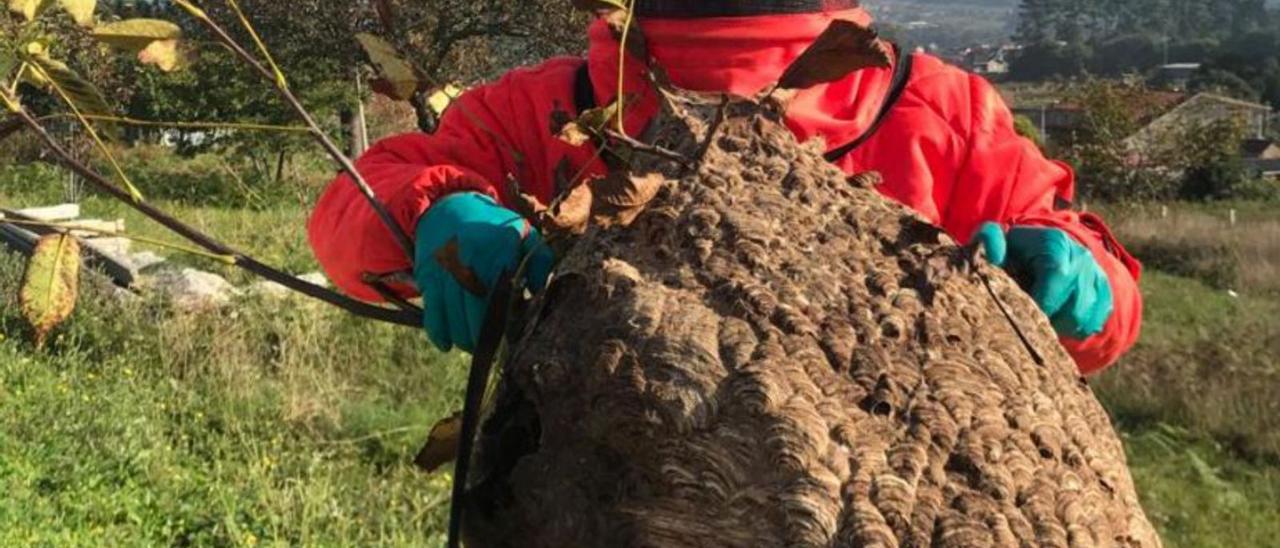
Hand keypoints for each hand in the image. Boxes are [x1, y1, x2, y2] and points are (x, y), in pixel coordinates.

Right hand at [413, 192, 553, 351]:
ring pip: (454, 317)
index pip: (502, 296)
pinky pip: (432, 313)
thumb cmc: (492, 227)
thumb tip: (540, 292)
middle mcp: (468, 261)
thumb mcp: (523, 233)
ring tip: (476, 348)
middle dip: (485, 336)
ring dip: (464, 339)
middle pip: (476, 312)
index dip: (506, 322)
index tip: (511, 337)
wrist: (448, 207)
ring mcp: (445, 271)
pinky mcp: (427, 278)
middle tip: (494, 349)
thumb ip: (539, 261)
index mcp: (496, 250)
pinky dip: (439, 333)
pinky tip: (448, 345)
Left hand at [971, 223, 1113, 339]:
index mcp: (1056, 243)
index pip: (1056, 277)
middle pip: (1072, 308)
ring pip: (1082, 319)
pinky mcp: (1104, 294)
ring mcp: (1097, 275)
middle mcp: (1082, 258)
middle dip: (1046, 317)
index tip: (1020, 309)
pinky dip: (1071, 327)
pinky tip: (1054, 316)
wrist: (1039, 252)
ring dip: (1058, 324)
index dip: (1039, 301)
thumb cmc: (1012, 251)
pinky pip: (1091, 324)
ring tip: (1040, 314)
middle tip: (1027, 314)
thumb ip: (988, 239)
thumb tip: (995, 254)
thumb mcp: (994, 240)